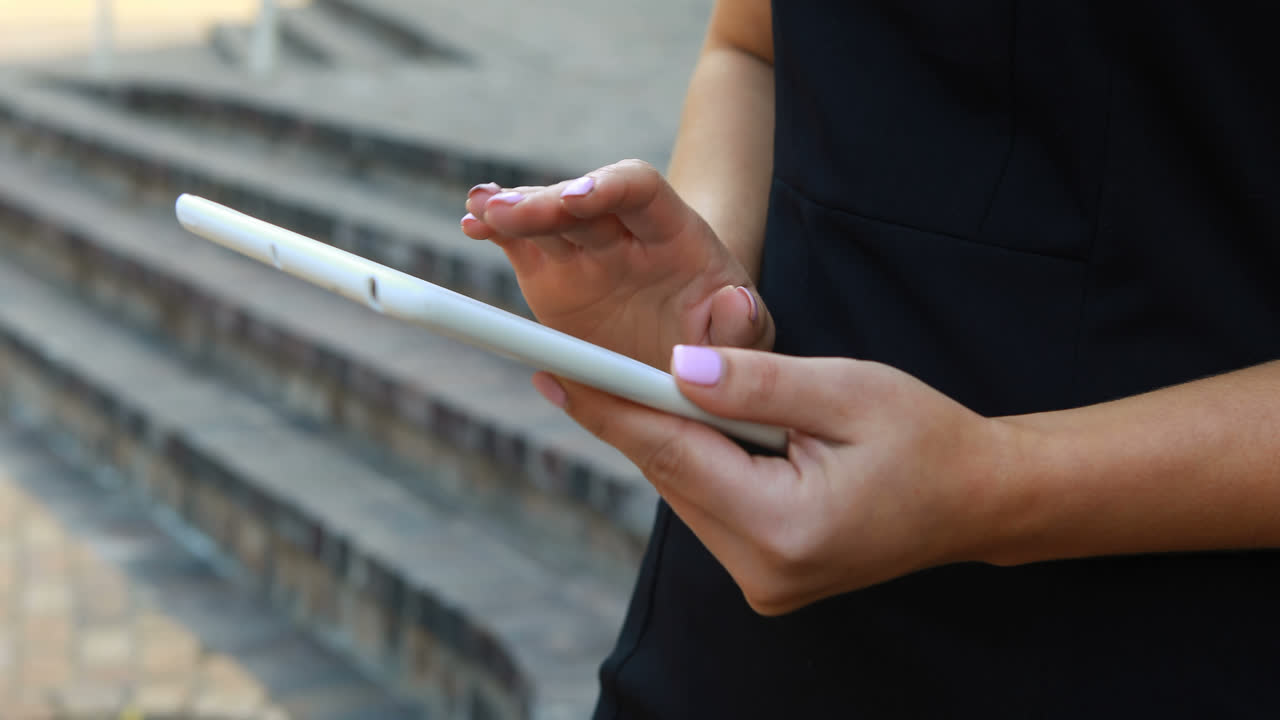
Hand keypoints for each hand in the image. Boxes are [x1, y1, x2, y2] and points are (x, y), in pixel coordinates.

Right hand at [462, 160, 774, 367]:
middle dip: (542, 201)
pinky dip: (494, 232)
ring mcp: (584, 253)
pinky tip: (471, 227)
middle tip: (501, 211)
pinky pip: (519, 245)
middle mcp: (624, 235)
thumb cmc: (729, 339)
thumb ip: (745, 324)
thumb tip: (736, 301)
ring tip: (477, 212)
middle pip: (580, 200)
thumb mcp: (751, 337)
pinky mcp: (553, 276)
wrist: (698, 351)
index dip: (604, 188)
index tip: (573, 203)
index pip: (639, 190)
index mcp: (675, 236)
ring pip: (542, 219)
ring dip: (508, 209)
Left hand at [530, 346, 1015, 614]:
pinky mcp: (764, 573)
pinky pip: (710, 504)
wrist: (977, 499)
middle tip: (580, 359)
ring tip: (675, 385)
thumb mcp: (846, 390)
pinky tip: (707, 425)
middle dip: (635, 413)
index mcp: (785, 527)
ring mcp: (762, 581)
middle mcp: (761, 571)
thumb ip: (755, 382)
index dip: (608, 408)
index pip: (672, 455)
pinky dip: (700, 460)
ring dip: (674, 434)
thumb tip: (672, 369)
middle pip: (671, 475)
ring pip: (685, 489)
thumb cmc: (925, 437)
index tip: (551, 372)